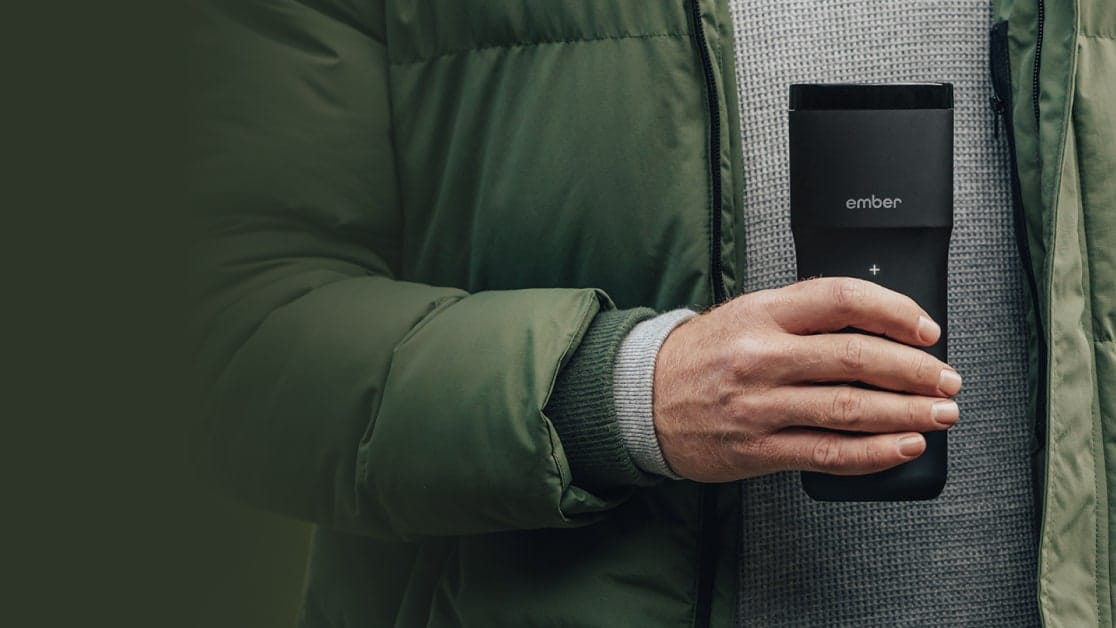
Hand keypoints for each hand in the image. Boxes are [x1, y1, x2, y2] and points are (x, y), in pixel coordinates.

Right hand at [654, 277, 960, 482]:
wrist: (642, 397)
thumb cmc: (702, 356)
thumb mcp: (746, 315)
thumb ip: (804, 316)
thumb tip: (878, 327)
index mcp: (763, 314)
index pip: (842, 300)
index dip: (895, 313)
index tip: (926, 330)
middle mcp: (761, 356)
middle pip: (856, 358)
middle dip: (915, 371)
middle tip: (946, 380)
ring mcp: (759, 405)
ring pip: (849, 408)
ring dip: (906, 413)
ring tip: (940, 414)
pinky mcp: (757, 448)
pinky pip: (826, 453)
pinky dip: (873, 452)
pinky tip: (903, 446)